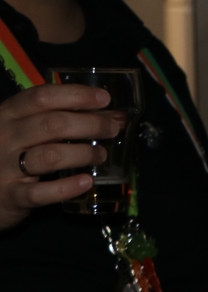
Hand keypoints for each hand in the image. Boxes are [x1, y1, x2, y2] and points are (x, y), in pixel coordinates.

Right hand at [0, 83, 123, 231]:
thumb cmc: (9, 154)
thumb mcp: (26, 130)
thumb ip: (61, 119)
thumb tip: (113, 115)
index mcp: (8, 114)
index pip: (42, 96)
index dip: (76, 95)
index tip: (104, 99)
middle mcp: (4, 137)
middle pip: (52, 124)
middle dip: (90, 124)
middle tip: (112, 129)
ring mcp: (4, 167)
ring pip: (49, 156)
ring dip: (83, 153)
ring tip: (101, 155)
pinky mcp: (10, 196)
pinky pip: (40, 192)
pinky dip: (67, 187)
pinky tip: (86, 181)